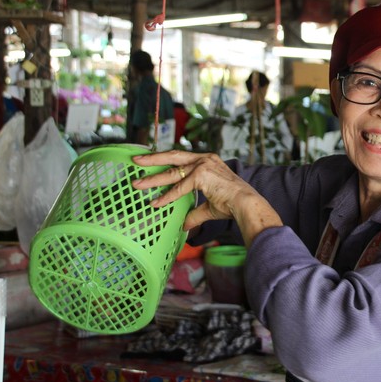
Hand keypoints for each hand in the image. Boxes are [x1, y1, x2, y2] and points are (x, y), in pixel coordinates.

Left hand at [131, 150, 281, 247]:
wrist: (245, 203)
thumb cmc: (233, 204)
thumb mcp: (210, 206)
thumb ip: (194, 213)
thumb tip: (184, 225)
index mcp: (208, 161)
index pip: (182, 159)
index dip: (166, 163)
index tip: (151, 165)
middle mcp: (205, 158)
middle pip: (173, 156)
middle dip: (153, 159)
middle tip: (136, 160)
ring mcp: (203, 164)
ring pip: (172, 171)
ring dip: (152, 178)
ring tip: (137, 182)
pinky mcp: (201, 174)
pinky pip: (179, 188)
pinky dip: (166, 196)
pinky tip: (155, 203)